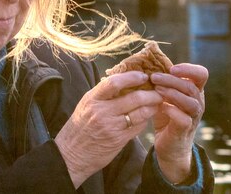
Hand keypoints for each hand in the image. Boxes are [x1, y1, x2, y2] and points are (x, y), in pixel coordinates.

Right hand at [55, 71, 162, 187]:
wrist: (72, 153)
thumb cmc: (79, 126)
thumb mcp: (86, 104)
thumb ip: (102, 94)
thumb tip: (122, 81)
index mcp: (92, 99)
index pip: (114, 82)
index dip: (131, 77)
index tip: (142, 75)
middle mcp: (102, 111)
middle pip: (133, 98)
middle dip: (150, 93)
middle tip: (158, 90)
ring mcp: (111, 127)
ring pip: (139, 113)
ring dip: (152, 106)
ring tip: (157, 102)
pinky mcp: (119, 140)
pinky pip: (138, 127)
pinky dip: (145, 119)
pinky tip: (147, 116)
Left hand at [150, 63, 207, 183]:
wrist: (169, 145)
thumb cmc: (166, 114)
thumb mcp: (164, 94)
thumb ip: (162, 81)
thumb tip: (145, 62)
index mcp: (194, 91)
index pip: (201, 74)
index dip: (189, 69)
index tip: (171, 68)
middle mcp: (197, 103)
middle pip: (191, 87)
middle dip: (172, 80)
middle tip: (154, 77)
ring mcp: (193, 118)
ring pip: (191, 103)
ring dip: (172, 93)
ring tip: (156, 90)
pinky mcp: (184, 130)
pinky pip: (184, 119)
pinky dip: (172, 111)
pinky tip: (161, 107)